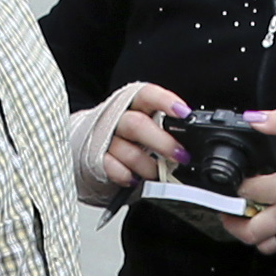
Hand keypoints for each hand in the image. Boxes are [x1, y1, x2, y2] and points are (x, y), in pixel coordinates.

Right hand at [78, 82, 189, 204]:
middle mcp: (117, 118)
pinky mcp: (94, 159)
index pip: (147, 95)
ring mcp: (104, 139)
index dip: (165, 102)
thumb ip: (163, 128)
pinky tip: (134, 179)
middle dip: (162, 142)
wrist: (86, 147)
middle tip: (180, 156)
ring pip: (126, 150)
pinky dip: (126, 175)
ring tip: (159, 174)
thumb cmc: (124, 136)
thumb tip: (189, 144)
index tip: (184, 113)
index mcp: (132, 104)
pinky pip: (111, 167)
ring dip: (147, 165)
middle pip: (137, 125)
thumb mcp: (144, 124)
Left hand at [228, 109, 275, 254]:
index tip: (235, 181)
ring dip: (252, 234)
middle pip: (248, 232)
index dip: (234, 188)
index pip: (245, 194)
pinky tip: (274, 220)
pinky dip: (272, 237)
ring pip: (264, 245)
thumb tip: (256, 118)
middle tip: (228, 210)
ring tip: (250, 217)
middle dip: (232, 222)